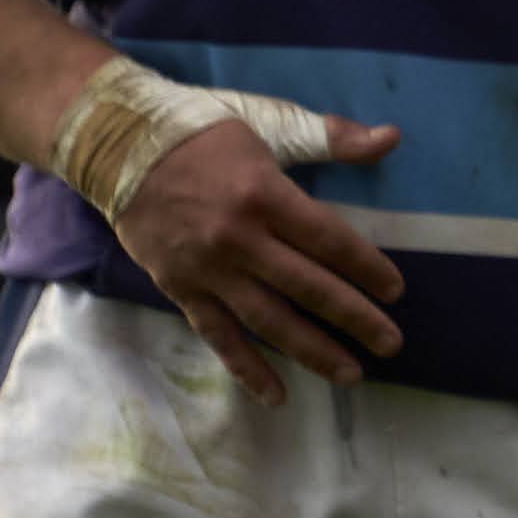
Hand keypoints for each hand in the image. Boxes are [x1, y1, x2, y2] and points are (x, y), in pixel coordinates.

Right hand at [106, 109, 409, 403]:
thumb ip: (332, 138)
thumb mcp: (270, 122)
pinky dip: (247, 368)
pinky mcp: (181, 291)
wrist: (121, 149)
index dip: (365, 267)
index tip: (396, 291)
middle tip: (391, 343)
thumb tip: (393, 138)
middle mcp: (239, 241)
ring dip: (312, 351)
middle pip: (307, 287)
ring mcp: (209, 271)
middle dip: (354, 318)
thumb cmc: (203, 132)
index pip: (328, 239)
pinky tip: (277, 394)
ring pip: (269, 321)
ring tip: (352, 374)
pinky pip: (219, 336)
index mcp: (265, 195)